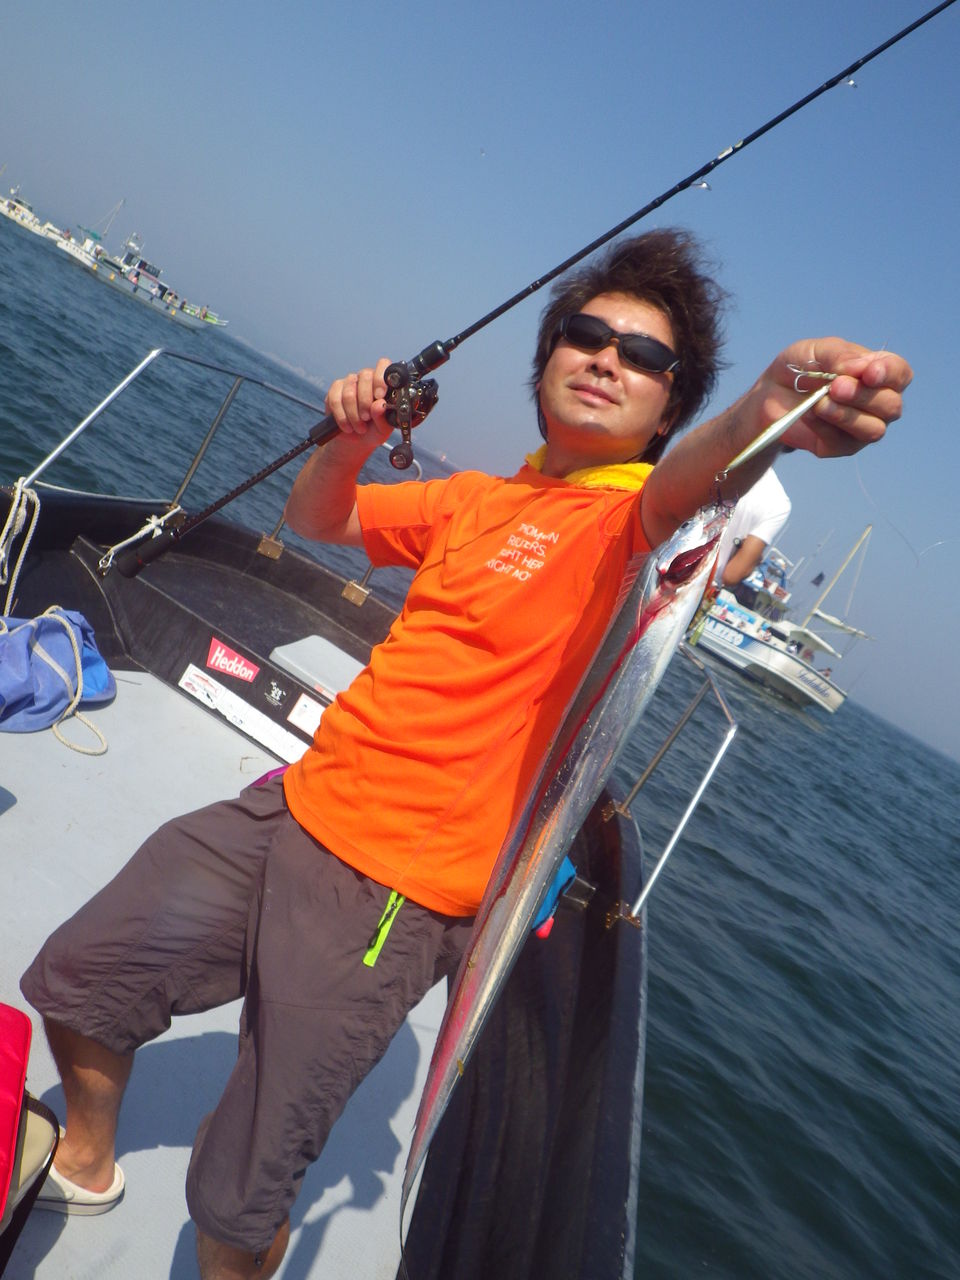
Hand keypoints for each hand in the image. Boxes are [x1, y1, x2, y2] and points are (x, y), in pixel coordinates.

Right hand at [325, 358, 393, 442]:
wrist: (356, 442)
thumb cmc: (374, 431)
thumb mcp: (383, 428)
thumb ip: (383, 417)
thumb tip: (379, 405)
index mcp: (382, 383)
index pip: (383, 365)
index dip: (380, 378)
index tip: (379, 396)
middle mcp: (366, 378)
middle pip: (365, 376)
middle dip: (365, 401)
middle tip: (367, 418)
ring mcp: (349, 382)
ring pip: (350, 392)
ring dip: (354, 414)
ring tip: (359, 427)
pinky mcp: (334, 391)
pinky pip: (335, 400)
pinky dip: (342, 417)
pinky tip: (347, 426)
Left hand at [768, 339, 912, 457]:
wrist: (769, 394)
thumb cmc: (800, 368)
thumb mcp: (815, 350)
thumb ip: (839, 355)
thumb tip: (859, 368)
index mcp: (878, 373)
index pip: (900, 374)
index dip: (889, 374)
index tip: (869, 373)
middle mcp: (878, 402)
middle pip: (891, 406)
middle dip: (863, 396)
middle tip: (834, 386)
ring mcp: (862, 427)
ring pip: (873, 430)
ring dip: (846, 415)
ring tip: (819, 403)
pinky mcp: (841, 446)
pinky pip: (842, 443)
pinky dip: (824, 427)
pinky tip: (808, 414)